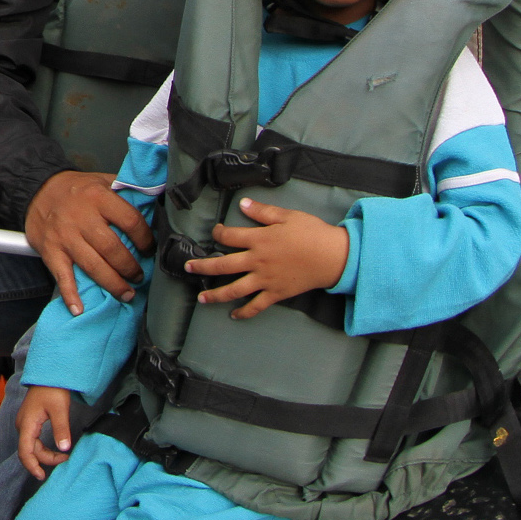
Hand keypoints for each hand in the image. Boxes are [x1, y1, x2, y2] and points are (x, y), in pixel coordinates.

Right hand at [15, 386, 77, 479]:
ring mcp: (25, 423)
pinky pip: (33, 440)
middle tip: (64, 459)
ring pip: (31, 446)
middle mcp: (23, 425)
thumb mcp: (60, 410)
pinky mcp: (30, 422)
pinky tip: (54, 449)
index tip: (42, 476)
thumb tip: (64, 449)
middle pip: (29, 451)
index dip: (32, 466)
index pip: (25, 451)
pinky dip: (43, 448)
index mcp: (27, 424)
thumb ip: (61, 429)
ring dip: (45, 454)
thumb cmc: (53, 389)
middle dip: (45, 460)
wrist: (48, 375)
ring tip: (62, 456)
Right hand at [24, 172, 152, 316]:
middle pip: (112, 248)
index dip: (145, 239)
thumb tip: (154, 204)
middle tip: (139, 277)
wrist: (38, 190)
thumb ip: (126, 191)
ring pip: (93, 266)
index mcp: (98, 197)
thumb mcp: (102, 180)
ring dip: (113, 284)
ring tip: (126, 294)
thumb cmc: (76, 189)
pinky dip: (70, 294)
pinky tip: (79, 309)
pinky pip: (62, 275)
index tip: (149, 249)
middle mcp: (81, 217)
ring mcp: (65, 236)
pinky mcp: (50, 250)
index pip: (130, 221)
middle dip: (130, 267)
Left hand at [185, 198, 349, 318]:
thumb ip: (262, 212)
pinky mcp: (276, 293)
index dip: (218, 233)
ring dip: (216, 294)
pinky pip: (256, 306)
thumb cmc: (311, 233)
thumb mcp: (287, 216)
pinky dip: (244, 312)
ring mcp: (265, 280)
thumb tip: (242, 203)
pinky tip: (233, 316)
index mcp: (259, 239)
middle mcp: (257, 261)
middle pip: (223, 265)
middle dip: (203, 266)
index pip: (229, 237)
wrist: (333, 257)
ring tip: (201, 298)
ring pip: (234, 290)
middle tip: (188, 267)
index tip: (215, 233)